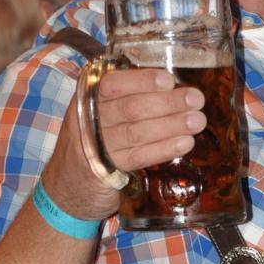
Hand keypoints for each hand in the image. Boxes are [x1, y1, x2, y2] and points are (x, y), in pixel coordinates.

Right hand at [43, 68, 205, 220]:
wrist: (67, 183)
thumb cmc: (96, 136)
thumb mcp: (102, 109)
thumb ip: (129, 94)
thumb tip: (175, 85)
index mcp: (88, 95)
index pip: (113, 83)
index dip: (142, 81)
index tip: (169, 80)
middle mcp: (87, 118)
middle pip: (130, 108)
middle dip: (167, 102)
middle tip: (196, 99)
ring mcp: (94, 146)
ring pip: (136, 132)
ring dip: (171, 125)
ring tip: (197, 121)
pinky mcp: (104, 170)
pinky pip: (138, 157)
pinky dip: (163, 149)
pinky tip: (185, 143)